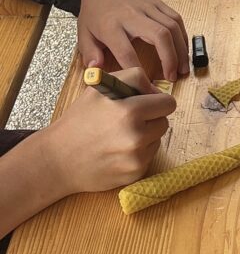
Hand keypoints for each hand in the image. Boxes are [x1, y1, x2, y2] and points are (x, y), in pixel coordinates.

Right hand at [44, 68, 176, 193]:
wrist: (58, 159)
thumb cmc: (78, 120)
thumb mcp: (100, 87)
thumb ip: (133, 79)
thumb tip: (157, 91)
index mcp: (130, 111)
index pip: (168, 103)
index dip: (157, 100)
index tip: (146, 102)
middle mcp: (137, 136)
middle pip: (165, 121)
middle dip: (151, 118)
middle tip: (129, 119)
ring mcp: (136, 157)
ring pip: (157, 139)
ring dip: (146, 136)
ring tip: (120, 135)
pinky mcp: (135, 174)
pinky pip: (148, 157)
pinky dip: (138, 153)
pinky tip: (117, 151)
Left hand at [77, 0, 188, 81]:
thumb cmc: (95, 11)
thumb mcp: (83, 32)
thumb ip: (89, 53)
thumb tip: (96, 71)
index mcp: (111, 26)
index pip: (126, 52)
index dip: (136, 71)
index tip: (143, 88)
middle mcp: (132, 15)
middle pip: (159, 35)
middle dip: (169, 59)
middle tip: (172, 78)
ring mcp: (148, 7)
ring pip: (172, 27)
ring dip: (181, 50)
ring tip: (182, 70)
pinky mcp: (158, 3)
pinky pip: (176, 19)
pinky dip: (183, 36)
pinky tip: (183, 51)